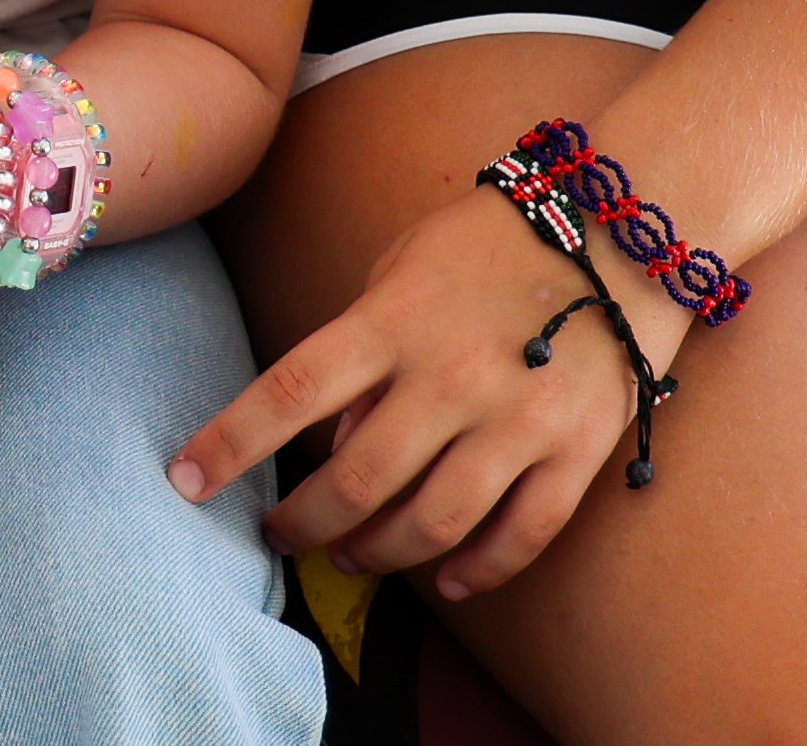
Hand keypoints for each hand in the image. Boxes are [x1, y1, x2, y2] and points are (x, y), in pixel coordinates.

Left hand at [165, 187, 693, 602]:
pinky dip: (477, 571)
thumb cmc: (490, 241)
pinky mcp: (577, 450)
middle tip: (280, 537)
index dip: (230, 443)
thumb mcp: (403, 268)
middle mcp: (450, 375)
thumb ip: (362, 351)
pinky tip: (447, 581)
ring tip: (354, 557)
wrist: (620, 225)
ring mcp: (518, 419)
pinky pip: (519, 535)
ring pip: (431, 522)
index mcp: (393, 320)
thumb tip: (335, 444)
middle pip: (354, 481)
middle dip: (302, 524)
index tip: (185, 481)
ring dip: (380, 554)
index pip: (289, 390)